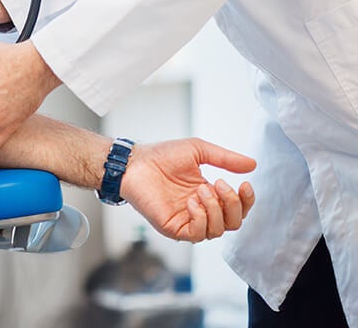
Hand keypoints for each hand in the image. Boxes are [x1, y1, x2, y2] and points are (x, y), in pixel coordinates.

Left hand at [121, 138, 255, 241]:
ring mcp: (188, 221)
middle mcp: (201, 211)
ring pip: (218, 230)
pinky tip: (192, 202)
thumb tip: (252, 164)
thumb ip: (225, 158)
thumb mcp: (198, 151)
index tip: (245, 184)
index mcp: (209, 195)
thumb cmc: (162, 156)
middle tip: (217, 183)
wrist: (134, 162)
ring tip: (201, 190)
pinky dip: (201, 219)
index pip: (237, 208)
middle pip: (233, 223)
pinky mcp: (174, 228)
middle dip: (232, 204)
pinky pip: (198, 234)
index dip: (246, 200)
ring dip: (215, 210)